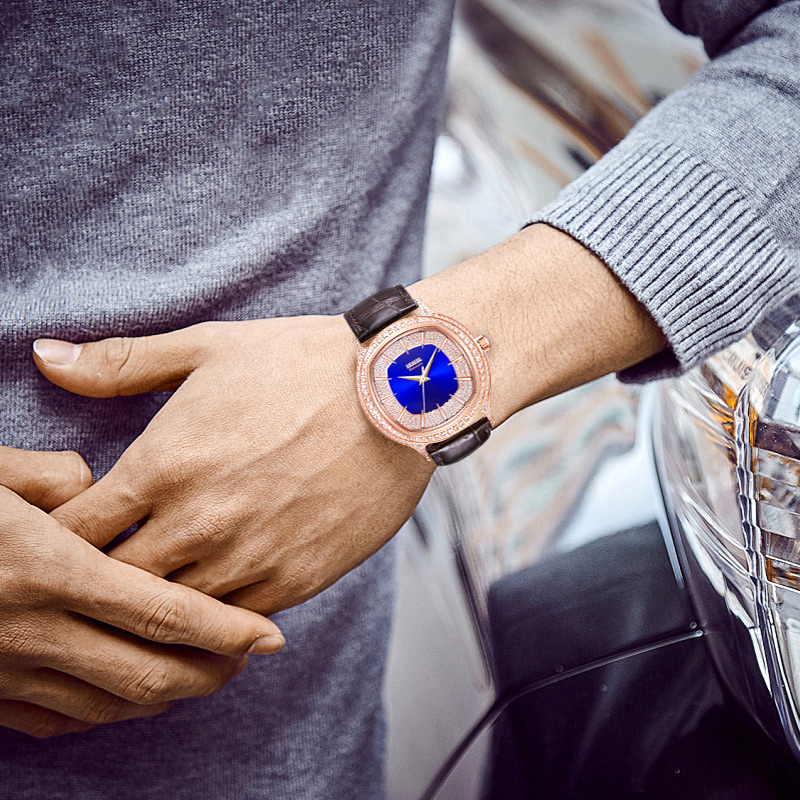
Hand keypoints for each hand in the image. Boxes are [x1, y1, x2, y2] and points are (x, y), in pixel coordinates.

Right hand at [0, 446, 283, 738]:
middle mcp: (28, 630)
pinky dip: (105, 713)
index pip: (161, 610)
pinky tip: (127, 694)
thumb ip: (50, 477)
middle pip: (148, 672)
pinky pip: (54, 719)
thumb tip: (91, 484)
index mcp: (45, 568)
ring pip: (109, 705)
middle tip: (248, 658)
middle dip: (210, 672)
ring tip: (205, 672)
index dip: (224, 628)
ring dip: (168, 694)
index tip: (271, 634)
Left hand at [33, 317, 433, 615]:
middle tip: (99, 570)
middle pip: (112, 583)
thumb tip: (43, 356)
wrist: (401, 392)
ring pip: (172, 613)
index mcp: (164, 464)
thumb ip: (118, 363)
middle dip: (97, 578)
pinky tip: (212, 596)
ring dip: (156, 604)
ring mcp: (250, 558)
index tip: (63, 534)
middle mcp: (199, 523)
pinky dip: (214, 615)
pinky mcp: (298, 580)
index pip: (74, 529)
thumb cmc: (301, 364)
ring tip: (153, 590)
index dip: (56, 536)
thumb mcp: (207, 348)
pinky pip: (233, 622)